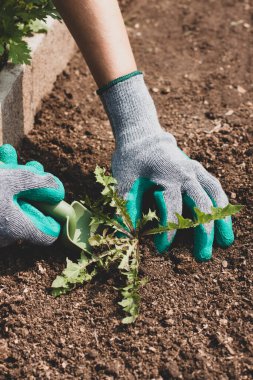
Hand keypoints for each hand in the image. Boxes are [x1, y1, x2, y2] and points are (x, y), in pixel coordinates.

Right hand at [0, 144, 64, 246]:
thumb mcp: (14, 181)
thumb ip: (39, 184)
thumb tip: (59, 191)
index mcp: (18, 229)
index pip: (49, 233)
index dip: (56, 215)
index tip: (53, 197)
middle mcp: (6, 234)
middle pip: (29, 211)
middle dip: (32, 186)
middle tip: (31, 166)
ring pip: (11, 202)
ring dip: (14, 177)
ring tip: (8, 154)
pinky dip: (1, 182)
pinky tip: (0, 158)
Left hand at [112, 131, 233, 260]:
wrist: (142, 138)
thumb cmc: (131, 162)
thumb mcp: (123, 182)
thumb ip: (127, 208)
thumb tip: (125, 236)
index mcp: (166, 175)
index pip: (172, 208)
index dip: (167, 231)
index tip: (161, 249)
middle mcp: (185, 173)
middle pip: (201, 204)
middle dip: (204, 232)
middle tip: (203, 257)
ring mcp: (195, 170)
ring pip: (215, 196)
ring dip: (222, 219)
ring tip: (226, 242)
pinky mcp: (199, 170)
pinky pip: (215, 188)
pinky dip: (222, 205)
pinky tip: (224, 220)